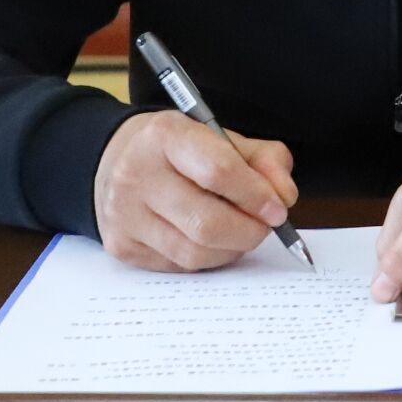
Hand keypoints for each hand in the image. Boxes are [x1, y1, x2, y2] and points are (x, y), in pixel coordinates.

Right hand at [93, 110, 298, 271]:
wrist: (118, 160)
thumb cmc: (180, 151)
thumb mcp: (223, 138)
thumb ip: (264, 160)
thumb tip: (284, 197)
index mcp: (166, 136)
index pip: (218, 171)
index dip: (256, 196)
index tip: (278, 209)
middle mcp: (136, 174)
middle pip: (206, 223)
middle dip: (249, 231)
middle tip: (264, 226)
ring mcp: (124, 215)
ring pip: (194, 252)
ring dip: (230, 249)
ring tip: (239, 232)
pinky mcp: (122, 246)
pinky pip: (179, 266)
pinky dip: (207, 258)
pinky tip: (210, 240)